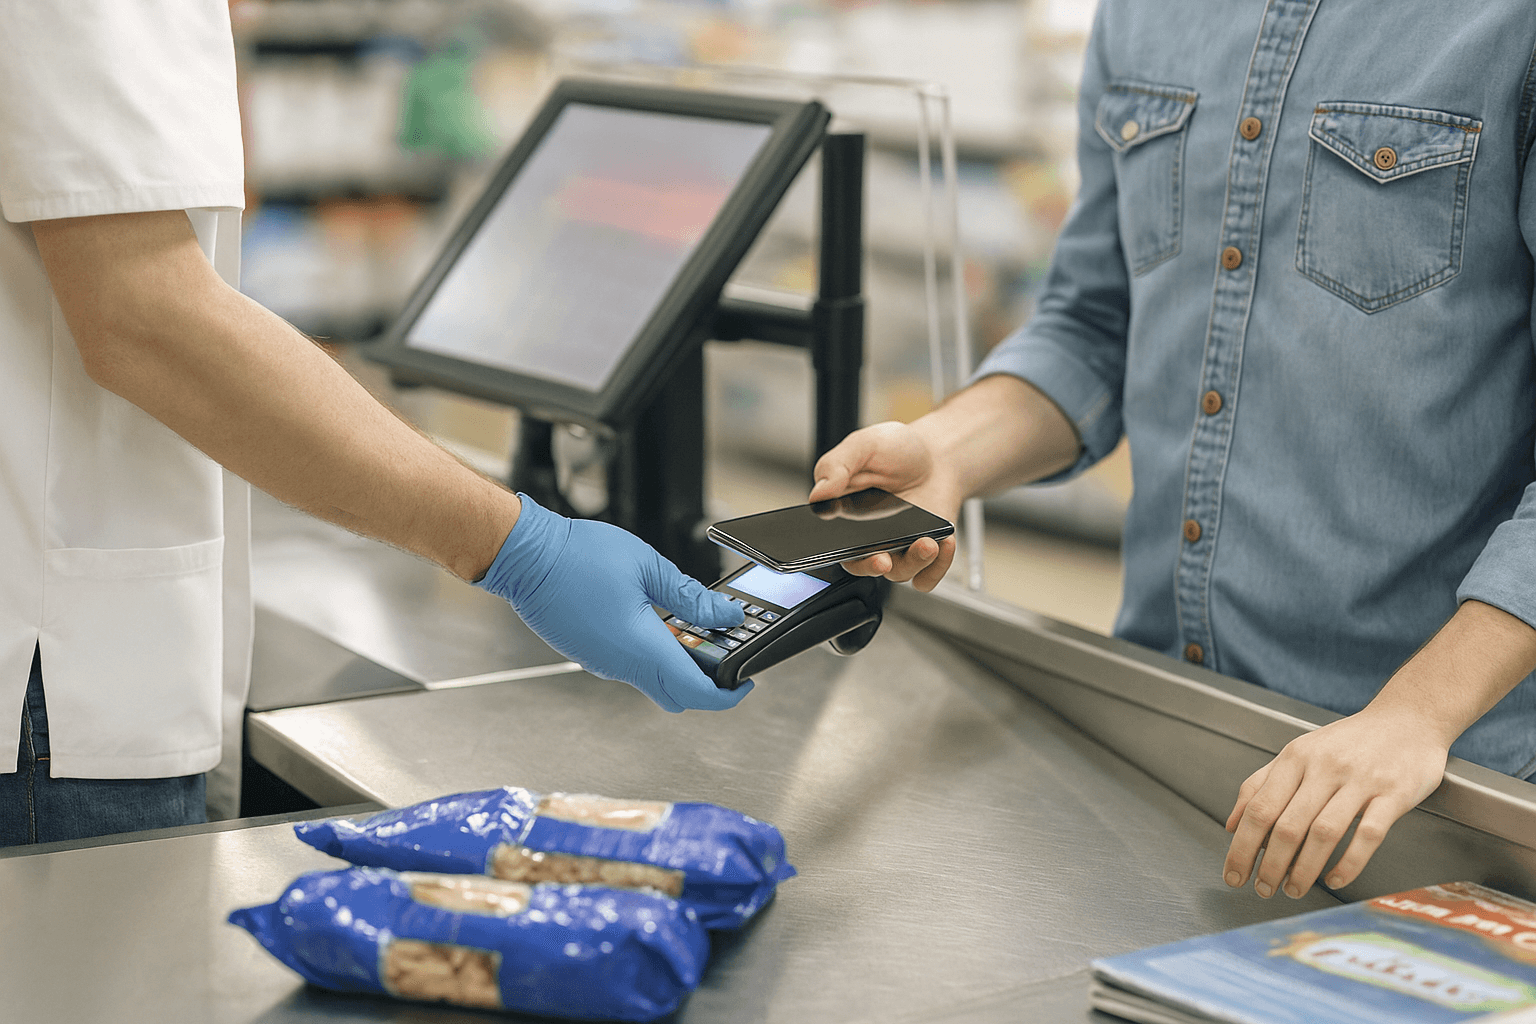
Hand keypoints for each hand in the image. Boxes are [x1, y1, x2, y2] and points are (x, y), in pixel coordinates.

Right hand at [476, 495, 748, 711]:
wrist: (524, 556)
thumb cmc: (578, 557)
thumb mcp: (649, 567)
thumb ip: (692, 598)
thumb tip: (727, 617)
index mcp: (642, 649)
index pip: (696, 693)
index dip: (727, 693)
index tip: (745, 681)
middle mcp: (621, 666)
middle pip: (677, 694)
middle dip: (706, 681)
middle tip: (722, 650)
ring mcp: (603, 663)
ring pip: (653, 681)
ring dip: (677, 663)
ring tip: (692, 625)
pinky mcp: (590, 654)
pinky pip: (631, 666)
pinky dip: (653, 654)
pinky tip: (657, 620)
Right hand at [807, 421, 961, 591]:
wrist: (937, 456)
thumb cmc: (896, 451)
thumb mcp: (862, 445)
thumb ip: (836, 466)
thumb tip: (818, 493)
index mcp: (843, 515)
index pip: (830, 543)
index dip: (832, 552)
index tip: (844, 548)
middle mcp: (868, 538)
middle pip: (863, 566)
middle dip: (872, 567)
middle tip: (883, 560)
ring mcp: (897, 548)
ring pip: (900, 572)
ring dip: (915, 561)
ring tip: (928, 541)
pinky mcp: (924, 554)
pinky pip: (928, 575)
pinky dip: (938, 567)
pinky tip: (945, 542)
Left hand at [1222, 707, 1447, 897]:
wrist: (1408, 720)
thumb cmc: (1349, 742)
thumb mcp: (1299, 753)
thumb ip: (1262, 784)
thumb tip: (1232, 824)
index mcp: (1296, 757)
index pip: (1260, 808)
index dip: (1242, 846)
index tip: (1233, 874)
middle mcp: (1324, 767)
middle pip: (1288, 825)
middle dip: (1270, 865)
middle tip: (1263, 889)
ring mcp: (1360, 781)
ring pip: (1324, 832)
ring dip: (1304, 869)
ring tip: (1294, 890)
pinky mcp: (1393, 794)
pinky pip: (1368, 834)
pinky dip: (1349, 863)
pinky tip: (1335, 879)